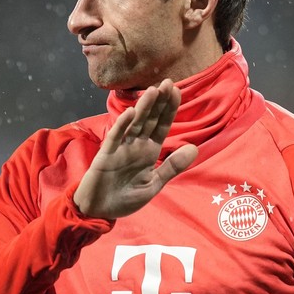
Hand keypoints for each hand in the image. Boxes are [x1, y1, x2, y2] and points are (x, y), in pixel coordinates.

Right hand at [74, 79, 197, 218]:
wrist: (100, 211)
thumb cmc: (126, 198)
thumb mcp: (153, 184)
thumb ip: (172, 167)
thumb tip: (194, 148)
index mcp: (149, 151)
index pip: (162, 126)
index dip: (169, 109)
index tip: (177, 91)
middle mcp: (136, 145)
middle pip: (150, 120)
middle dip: (159, 102)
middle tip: (168, 82)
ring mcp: (121, 148)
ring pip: (134, 124)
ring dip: (143, 108)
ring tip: (153, 91)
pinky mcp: (107, 154)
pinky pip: (115, 137)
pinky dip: (122, 125)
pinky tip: (130, 113)